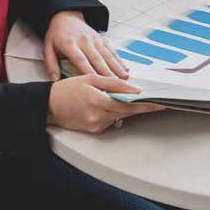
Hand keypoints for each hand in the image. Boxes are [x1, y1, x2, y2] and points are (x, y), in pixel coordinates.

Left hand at [43, 11, 128, 80]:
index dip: (89, 72)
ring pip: (107, 55)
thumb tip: (55, 81)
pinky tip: (125, 69)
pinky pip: (111, 50)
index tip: (96, 83)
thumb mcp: (48, 48)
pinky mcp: (101, 38)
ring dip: (117, 67)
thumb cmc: (57, 35)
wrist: (66, 16)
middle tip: (115, 86)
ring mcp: (94, 39)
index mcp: (70, 44)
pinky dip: (119, 60)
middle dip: (107, 73)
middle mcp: (84, 41)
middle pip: (97, 59)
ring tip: (125, 79)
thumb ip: (51, 64)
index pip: (81, 60)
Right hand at [47, 74, 163, 133]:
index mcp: (98, 101)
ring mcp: (96, 126)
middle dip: (141, 106)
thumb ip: (114, 83)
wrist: (48, 105)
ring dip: (125, 108)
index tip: (161, 103)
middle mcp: (98, 116)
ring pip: (119, 116)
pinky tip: (107, 104)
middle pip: (127, 112)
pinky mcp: (93, 131)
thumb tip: (134, 88)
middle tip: (156, 101)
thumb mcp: (91, 78)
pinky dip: (113, 112)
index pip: (129, 104)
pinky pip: (110, 121)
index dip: (146, 104)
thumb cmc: (68, 88)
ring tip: (126, 97)